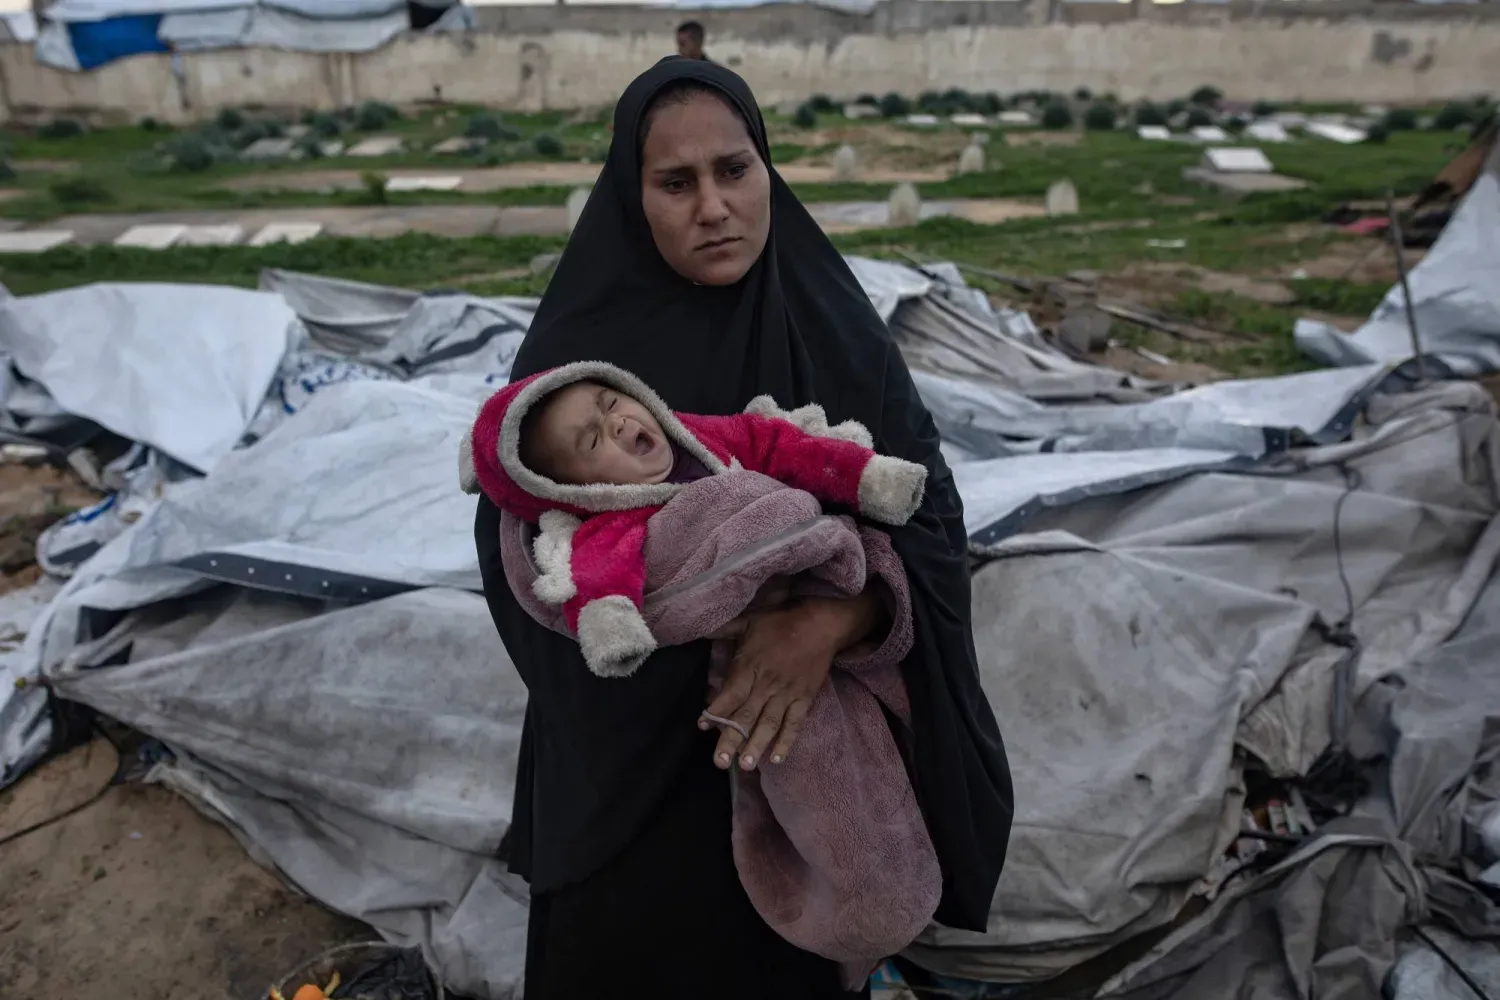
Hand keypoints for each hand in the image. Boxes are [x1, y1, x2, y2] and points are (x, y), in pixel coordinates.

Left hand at [699, 589, 882, 770]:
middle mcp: (767, 684)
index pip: (731, 693)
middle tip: (720, 762)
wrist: (820, 624)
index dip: (717, 710)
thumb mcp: (749, 620)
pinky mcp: (804, 699)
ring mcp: (786, 694)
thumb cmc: (781, 623)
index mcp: (750, 666)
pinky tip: (777, 759)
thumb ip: (724, 629)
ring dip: (757, 745)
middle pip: (746, 715)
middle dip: (732, 739)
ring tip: (745, 766)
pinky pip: (795, 723)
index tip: (702, 726)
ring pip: (769, 724)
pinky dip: (787, 741)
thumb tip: (700, 629)